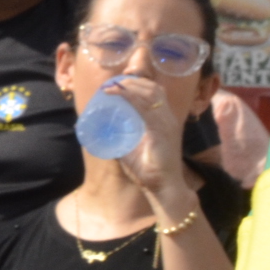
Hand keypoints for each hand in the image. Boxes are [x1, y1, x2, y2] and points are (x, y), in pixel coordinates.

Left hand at [102, 75, 189, 201]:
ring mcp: (166, 123)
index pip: (154, 93)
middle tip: (111, 83)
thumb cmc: (149, 171)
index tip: (117, 83)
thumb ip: (121, 139)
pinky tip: (118, 96)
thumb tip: (101, 132)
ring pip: (150, 94)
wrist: (164, 187)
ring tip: (111, 87)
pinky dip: (131, 98)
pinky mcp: (162, 130)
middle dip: (132, 82)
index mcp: (163, 120)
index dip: (137, 84)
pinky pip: (146, 108)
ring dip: (129, 87)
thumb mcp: (131, 149)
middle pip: (153, 88)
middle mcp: (167, 118)